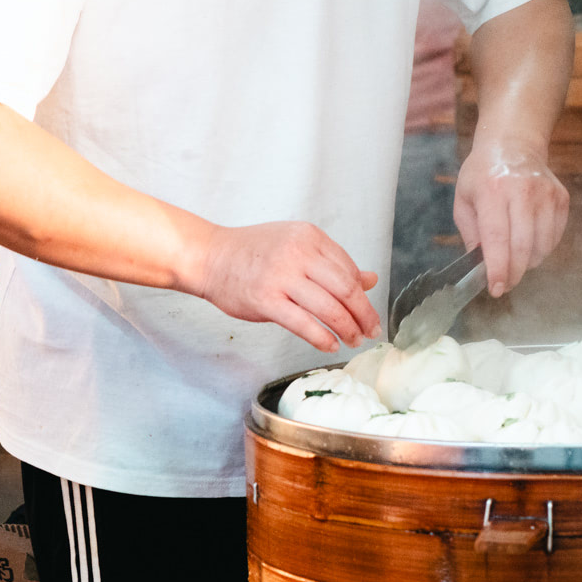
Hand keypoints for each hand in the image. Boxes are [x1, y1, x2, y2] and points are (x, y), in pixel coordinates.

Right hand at [189, 221, 380, 351]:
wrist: (210, 256)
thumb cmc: (253, 252)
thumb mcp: (296, 245)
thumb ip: (332, 262)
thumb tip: (370, 279)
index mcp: (309, 236)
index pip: (348, 269)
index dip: (363, 295)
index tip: (369, 312)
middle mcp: (298, 253)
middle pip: (346, 289)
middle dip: (364, 315)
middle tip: (372, 331)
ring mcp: (281, 276)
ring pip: (329, 308)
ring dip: (348, 329)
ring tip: (354, 340)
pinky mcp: (265, 300)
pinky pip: (304, 323)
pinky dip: (322, 338)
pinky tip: (330, 345)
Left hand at [454, 137, 569, 296]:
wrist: (514, 144)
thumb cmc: (483, 174)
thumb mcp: (464, 199)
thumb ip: (471, 233)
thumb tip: (482, 265)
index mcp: (492, 191)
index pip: (497, 238)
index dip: (498, 268)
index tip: (496, 289)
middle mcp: (522, 192)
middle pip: (523, 246)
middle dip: (514, 273)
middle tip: (506, 283)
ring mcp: (546, 195)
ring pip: (543, 246)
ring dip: (529, 262)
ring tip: (516, 259)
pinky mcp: (561, 198)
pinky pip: (555, 237)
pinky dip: (543, 248)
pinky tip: (530, 242)